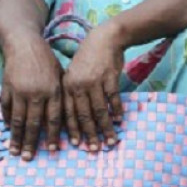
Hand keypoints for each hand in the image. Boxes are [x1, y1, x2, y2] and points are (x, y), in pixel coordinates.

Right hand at [0, 34, 64, 158]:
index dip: (53, 136)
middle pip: (33, 124)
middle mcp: (36, 93)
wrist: (23, 43)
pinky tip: (9, 131)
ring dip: (16, 138)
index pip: (53, 119)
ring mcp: (19, 92)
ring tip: (14, 151)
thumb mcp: (60, 74)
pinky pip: (7, 109)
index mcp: (53, 90)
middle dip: (31, 143)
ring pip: (18, 120)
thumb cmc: (46, 59)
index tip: (52, 151)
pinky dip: (8, 121)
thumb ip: (61, 95)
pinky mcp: (7, 88)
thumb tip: (65, 118)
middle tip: (28, 159)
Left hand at [61, 24, 124, 151]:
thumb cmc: (89, 58)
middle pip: (84, 116)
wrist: (105, 38)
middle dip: (89, 135)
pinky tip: (119, 120)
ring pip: (99, 111)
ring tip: (110, 140)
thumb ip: (73, 93)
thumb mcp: (74, 73)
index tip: (76, 145)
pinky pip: (113, 99)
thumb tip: (75, 117)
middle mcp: (78, 85)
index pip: (68, 113)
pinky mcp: (109, 78)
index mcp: (67, 86)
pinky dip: (117, 111)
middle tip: (94, 149)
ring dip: (105, 128)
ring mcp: (94, 82)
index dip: (72, 130)